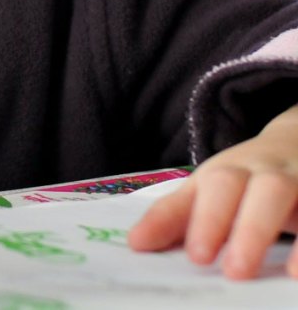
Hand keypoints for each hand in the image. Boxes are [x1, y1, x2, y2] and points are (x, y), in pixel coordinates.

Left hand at [128, 105, 297, 278]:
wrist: (297, 143)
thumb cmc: (242, 178)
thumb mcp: (206, 191)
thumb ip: (174, 216)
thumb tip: (136, 245)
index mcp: (232, 171)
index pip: (218, 186)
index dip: (208, 220)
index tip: (198, 256)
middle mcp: (272, 173)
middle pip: (265, 189)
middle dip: (250, 228)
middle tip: (235, 272)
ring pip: (297, 195)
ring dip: (293, 235)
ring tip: (290, 275)